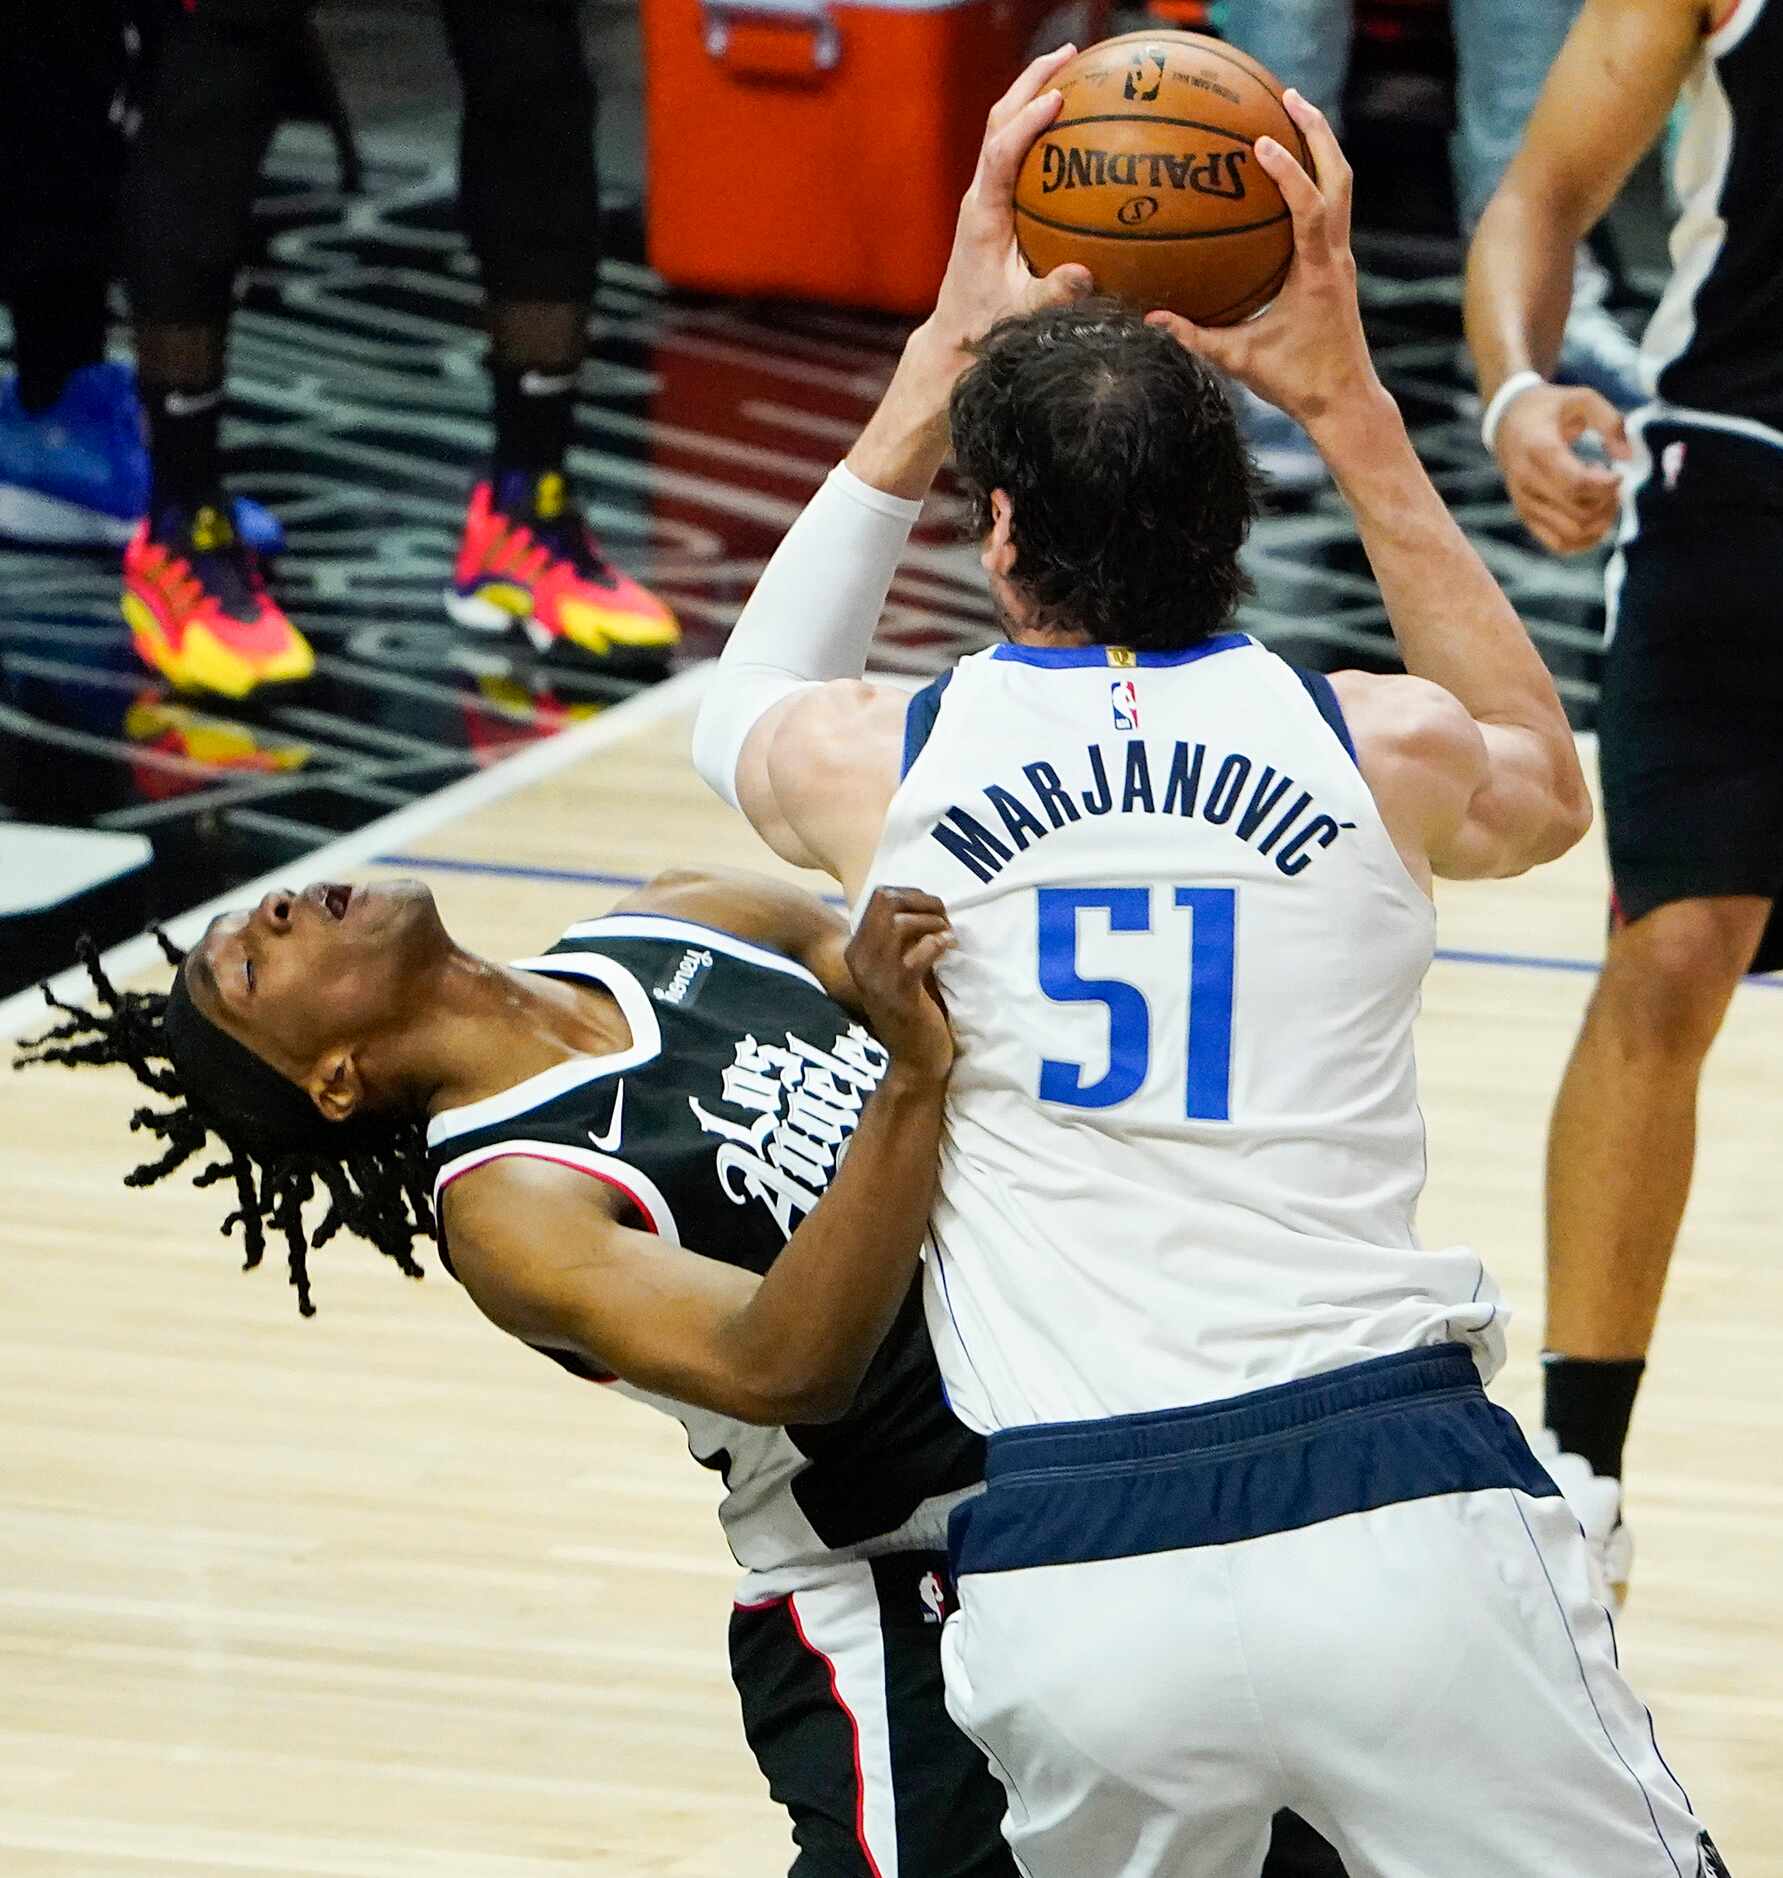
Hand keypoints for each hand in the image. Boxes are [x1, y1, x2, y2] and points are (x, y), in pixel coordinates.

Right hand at [845, 887, 955, 1085]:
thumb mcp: (901, 968)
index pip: (879, 897)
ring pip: (901, 923)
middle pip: (887, 901)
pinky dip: (938, 943)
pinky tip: (949, 948)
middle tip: (944, 920)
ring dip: (933, 922)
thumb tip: (926, 903)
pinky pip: (919, 952)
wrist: (916, 1060)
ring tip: (948, 935)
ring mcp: (876, 976)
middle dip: (923, 903)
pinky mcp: (899, 992)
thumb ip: (904, 939)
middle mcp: (860, 960)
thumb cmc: (915, 1011)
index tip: (935, 911)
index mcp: (857, 951)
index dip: (913, 895)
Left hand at [917, 46, 1094, 360]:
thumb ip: (1051, 296)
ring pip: (1004, 127)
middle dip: (1031, 82)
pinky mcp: (993, 201)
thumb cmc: (986, 326)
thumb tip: (1083, 275)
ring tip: (1073, 66)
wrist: (955, 334)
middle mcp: (979, 194)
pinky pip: (1015, 150)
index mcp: (983, 214)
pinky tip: (1073, 117)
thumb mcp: (1021, 316)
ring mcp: (984, 194)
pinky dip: (1039, 124)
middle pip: (998, 120)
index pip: (1000, 153)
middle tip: (1071, 54)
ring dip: (1033, 92)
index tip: (1057, 99)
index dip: (1026, 123)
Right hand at [1145, 90, 1379, 436]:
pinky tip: (1284, 173)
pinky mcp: (1338, 266)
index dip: (1290, 173)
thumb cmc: (1297, 383)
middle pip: (1340, 176)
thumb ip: (1196, 337)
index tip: (1262, 143)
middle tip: (1288, 98)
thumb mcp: (1240, 361)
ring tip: (1291, 115)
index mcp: (1318, 273)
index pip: (1311, 208)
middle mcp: (1337, 257)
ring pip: (1342, 186)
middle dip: (1317, 133)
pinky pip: (1330, 209)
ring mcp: (1342, 259)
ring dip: (1320, 148)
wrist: (1345, 401)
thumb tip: (1152, 318)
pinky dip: (1313, 180)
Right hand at [1493, 383, 1629, 554]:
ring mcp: (1524, 504)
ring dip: (1600, 520)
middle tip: (1612, 482)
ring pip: (1572, 533)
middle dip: (1608, 502)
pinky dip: (1586, 539)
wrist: (1508, 422)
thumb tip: (1627, 457)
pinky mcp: (1527, 517)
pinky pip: (1560, 544)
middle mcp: (1526, 482)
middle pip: (1579, 513)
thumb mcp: (1582, 398)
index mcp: (1537, 450)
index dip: (1607, 484)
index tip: (1618, 472)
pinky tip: (1593, 514)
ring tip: (1602, 497)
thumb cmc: (1550, 408)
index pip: (1575, 484)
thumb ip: (1611, 422)